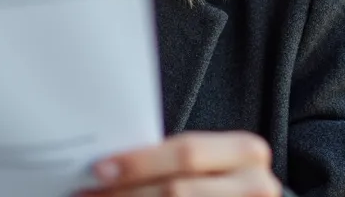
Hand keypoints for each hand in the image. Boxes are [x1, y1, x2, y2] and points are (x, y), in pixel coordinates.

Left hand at [78, 131, 282, 196]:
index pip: (185, 153)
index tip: (99, 169)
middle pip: (175, 190)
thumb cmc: (221, 181)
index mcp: (246, 152)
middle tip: (89, 193)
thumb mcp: (208, 162)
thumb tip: (108, 162)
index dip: (139, 162)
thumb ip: (172, 158)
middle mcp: (255, 185)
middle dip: (126, 192)